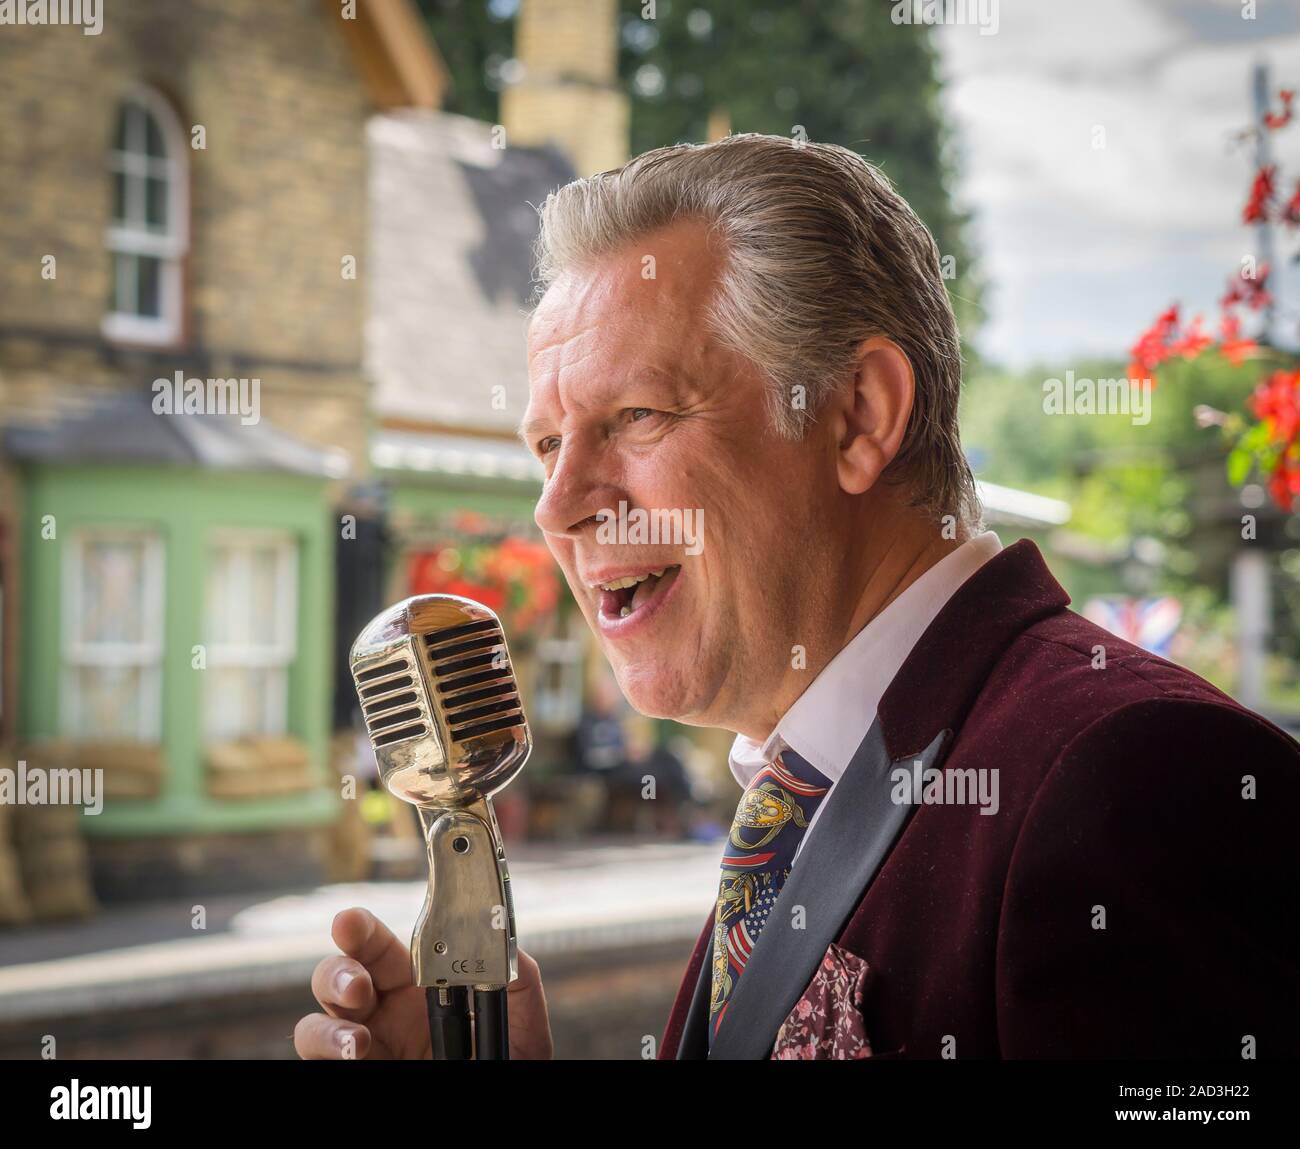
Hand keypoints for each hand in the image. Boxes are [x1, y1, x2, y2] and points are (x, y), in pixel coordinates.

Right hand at [294, 907, 553, 1059]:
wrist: (499, 1108)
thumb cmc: (508, 1064)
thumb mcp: (524, 1024)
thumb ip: (518, 981)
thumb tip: (504, 950)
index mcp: (420, 988)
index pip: (382, 949)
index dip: (362, 931)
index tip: (350, 922)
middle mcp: (386, 1013)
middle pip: (340, 975)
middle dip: (339, 970)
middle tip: (359, 984)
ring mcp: (367, 1046)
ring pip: (318, 1021)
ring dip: (328, 1023)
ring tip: (358, 1039)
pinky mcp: (356, 1074)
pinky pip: (320, 1061)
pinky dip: (327, 1053)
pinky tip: (356, 1054)